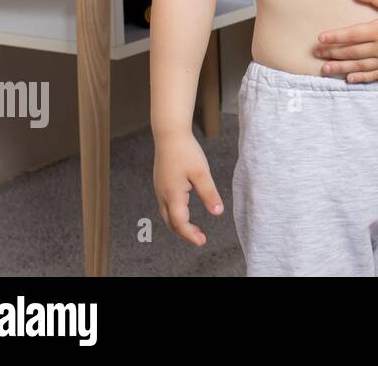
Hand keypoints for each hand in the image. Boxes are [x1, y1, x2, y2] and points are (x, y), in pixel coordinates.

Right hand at [153, 131, 222, 246]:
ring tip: (194, 229)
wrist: (169, 135)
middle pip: (171, 222)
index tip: (202, 241)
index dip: (190, 234)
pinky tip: (184, 212)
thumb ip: (209, 194)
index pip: (180, 222)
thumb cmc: (186, 151)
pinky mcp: (161, 184)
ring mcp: (160, 190)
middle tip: (200, 238)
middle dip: (185, 233)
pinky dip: (175, 214)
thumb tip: (218, 212)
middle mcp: (163, 195)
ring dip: (179, 224)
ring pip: (167, 215)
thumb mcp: (201, 173)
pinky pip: (166, 206)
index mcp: (173, 194)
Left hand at [314, 0, 377, 82]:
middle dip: (332, 52)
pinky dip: (362, 78)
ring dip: (341, 67)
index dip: (335, 37)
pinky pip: (376, 75)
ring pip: (361, 65)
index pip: (353, 34)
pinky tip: (349, 79)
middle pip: (353, 51)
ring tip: (325, 68)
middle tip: (315, 53)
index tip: (320, 38)